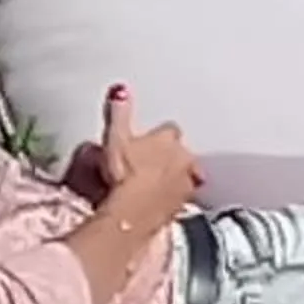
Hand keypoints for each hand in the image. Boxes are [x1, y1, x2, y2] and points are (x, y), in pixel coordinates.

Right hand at [94, 84, 199, 216]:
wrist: (133, 213)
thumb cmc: (125, 174)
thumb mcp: (115, 137)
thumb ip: (119, 113)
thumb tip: (120, 91)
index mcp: (168, 139)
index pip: (170, 129)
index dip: (159, 135)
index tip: (149, 140)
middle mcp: (183, 160)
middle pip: (184, 153)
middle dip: (173, 157)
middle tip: (154, 163)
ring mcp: (185, 186)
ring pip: (188, 177)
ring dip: (177, 179)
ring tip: (159, 186)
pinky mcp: (182, 208)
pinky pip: (181, 201)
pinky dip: (173, 201)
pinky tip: (160, 205)